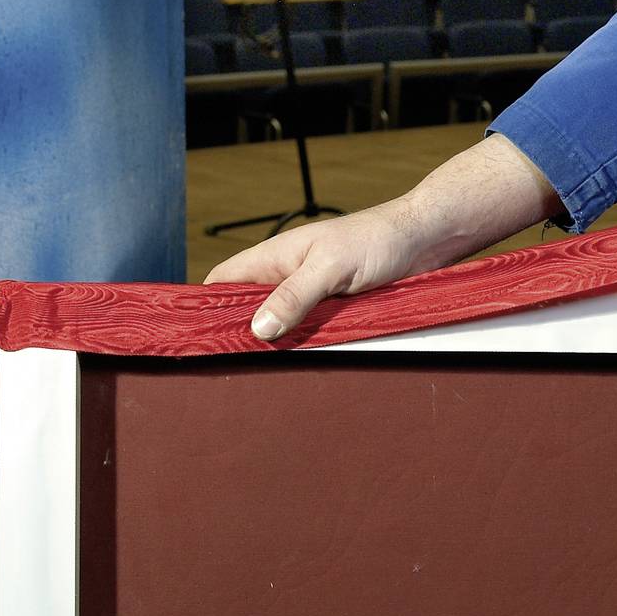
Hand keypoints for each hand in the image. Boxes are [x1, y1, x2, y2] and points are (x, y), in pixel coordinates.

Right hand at [204, 133, 561, 339]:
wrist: (425, 239)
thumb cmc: (375, 239)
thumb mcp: (330, 267)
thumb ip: (295, 296)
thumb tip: (258, 329)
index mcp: (274, 257)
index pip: (222, 282)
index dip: (203, 305)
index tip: (192, 336)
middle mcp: (287, 276)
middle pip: (247, 310)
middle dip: (238, 335)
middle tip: (228, 369)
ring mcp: (311, 296)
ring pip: (279, 326)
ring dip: (275, 346)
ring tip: (260, 376)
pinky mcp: (335, 311)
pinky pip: (309, 334)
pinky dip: (304, 349)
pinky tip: (300, 368)